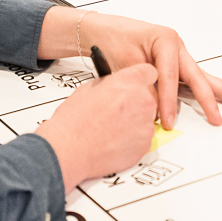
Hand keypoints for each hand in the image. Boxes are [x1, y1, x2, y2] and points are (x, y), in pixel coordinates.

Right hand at [36, 65, 157, 190]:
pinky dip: (134, 139)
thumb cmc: (74, 121)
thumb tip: (116, 85)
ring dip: (135, 122)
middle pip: (150, 97)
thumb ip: (111, 84)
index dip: (142, 80)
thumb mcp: (89, 88)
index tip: (137, 85)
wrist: (71, 148)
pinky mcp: (145, 144)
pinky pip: (144, 138)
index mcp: (129, 81)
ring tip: (113, 128)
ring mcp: (146, 124)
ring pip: (147, 118)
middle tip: (119, 111)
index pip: (150, 72)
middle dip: (137, 102)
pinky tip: (115, 140)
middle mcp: (143, 100)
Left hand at [80, 12, 221, 128]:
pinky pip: (191, 76)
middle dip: (210, 96)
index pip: (170, 77)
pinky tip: (221, 90)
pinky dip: (205, 85)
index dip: (168, 101)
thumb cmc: (112, 40)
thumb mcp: (126, 64)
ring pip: (199, 74)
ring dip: (217, 89)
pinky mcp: (173, 61)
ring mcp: (176, 52)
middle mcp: (175, 44)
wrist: (101, 31)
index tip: (168, 121)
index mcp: (164, 40)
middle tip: (219, 115)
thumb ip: (144, 85)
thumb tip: (154, 108)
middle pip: (196, 74)